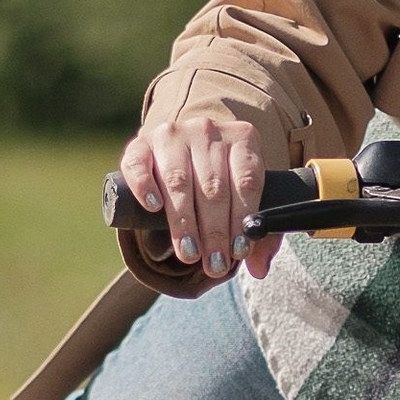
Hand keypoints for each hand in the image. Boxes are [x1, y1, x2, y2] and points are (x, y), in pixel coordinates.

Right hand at [119, 113, 281, 280]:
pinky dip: (144, 185)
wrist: (183, 152)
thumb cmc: (220, 182)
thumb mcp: (244, 198)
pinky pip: (139, 164)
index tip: (238, 251)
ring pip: (178, 181)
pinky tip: (153, 207)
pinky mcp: (141, 144)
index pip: (247, 181)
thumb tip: (260, 269)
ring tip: (190, 253)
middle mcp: (207, 131)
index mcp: (242, 139)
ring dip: (184, 222)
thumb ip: (257, 231)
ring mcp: (172, 135)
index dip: (242, 218)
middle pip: (213, 186)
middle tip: (215, 265)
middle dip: (214, 232)